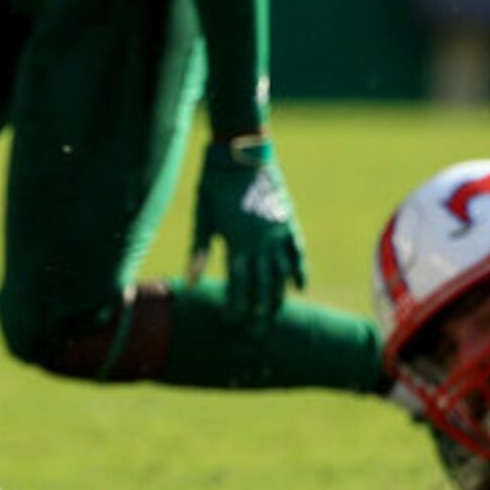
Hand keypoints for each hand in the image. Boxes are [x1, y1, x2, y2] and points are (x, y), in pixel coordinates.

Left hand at [190, 134, 304, 328]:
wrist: (241, 153)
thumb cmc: (213, 184)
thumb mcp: (201, 216)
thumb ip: (199, 250)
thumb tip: (191, 283)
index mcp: (237, 242)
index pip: (238, 285)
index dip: (236, 307)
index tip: (231, 324)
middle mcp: (262, 243)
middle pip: (262, 287)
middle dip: (258, 313)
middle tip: (255, 336)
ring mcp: (278, 233)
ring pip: (281, 274)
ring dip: (277, 297)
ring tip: (274, 317)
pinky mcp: (288, 222)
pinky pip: (297, 253)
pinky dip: (298, 272)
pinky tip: (298, 289)